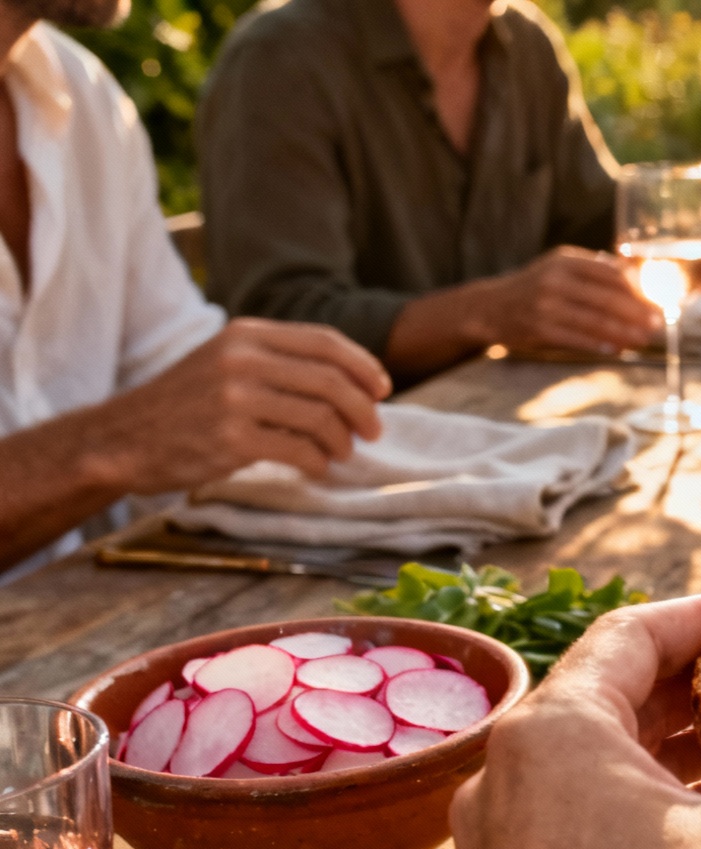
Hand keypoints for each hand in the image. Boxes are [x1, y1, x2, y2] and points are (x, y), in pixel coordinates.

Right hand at [85, 318, 389, 491]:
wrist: (124, 438)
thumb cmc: (187, 404)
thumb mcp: (226, 362)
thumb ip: (280, 361)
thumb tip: (356, 381)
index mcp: (246, 333)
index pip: (326, 342)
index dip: (365, 367)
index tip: (382, 390)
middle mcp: (242, 359)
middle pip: (332, 381)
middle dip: (364, 409)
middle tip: (373, 431)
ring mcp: (236, 398)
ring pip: (322, 417)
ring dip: (342, 441)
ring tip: (340, 452)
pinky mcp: (231, 439)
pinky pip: (300, 450)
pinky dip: (318, 463)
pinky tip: (316, 468)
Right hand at [486, 245, 663, 354]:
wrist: (489, 307)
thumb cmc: (535, 288)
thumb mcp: (560, 268)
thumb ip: (594, 271)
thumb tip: (638, 278)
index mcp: (566, 261)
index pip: (611, 273)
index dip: (638, 289)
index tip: (656, 302)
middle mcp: (556, 280)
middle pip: (607, 298)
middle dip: (637, 313)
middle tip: (658, 324)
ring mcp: (546, 305)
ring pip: (594, 321)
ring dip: (624, 333)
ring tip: (644, 340)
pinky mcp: (539, 329)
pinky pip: (576, 339)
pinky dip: (599, 345)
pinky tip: (617, 350)